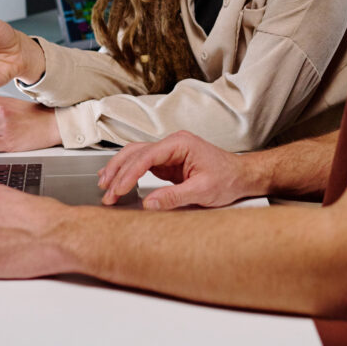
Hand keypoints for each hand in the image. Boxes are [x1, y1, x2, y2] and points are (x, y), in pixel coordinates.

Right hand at [98, 130, 256, 209]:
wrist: (241, 176)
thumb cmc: (227, 178)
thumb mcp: (202, 191)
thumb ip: (174, 197)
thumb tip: (148, 203)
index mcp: (180, 143)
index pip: (147, 155)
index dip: (129, 173)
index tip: (118, 189)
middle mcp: (172, 144)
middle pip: (135, 152)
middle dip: (118, 171)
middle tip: (107, 192)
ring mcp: (168, 152)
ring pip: (135, 155)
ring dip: (119, 170)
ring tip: (105, 186)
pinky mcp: (167, 163)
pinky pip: (142, 164)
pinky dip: (127, 172)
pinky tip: (117, 181)